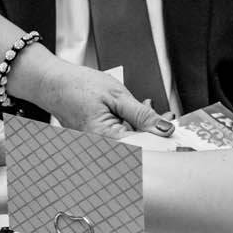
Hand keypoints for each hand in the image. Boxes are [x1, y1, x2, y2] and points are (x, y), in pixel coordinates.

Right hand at [15, 51, 168, 138]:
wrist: (53, 83)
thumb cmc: (77, 86)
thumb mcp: (117, 94)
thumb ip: (142, 114)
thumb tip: (164, 128)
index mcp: (105, 139)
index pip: (145, 148)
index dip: (164, 140)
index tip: (179, 133)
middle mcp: (101, 148)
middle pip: (139, 149)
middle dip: (157, 134)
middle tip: (168, 118)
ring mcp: (98, 148)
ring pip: (132, 145)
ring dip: (145, 130)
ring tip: (152, 110)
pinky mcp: (98, 143)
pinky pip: (121, 141)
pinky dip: (132, 129)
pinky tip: (136, 115)